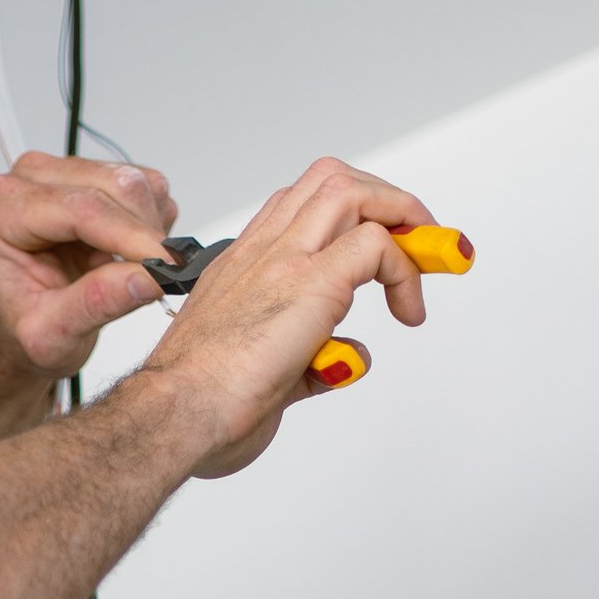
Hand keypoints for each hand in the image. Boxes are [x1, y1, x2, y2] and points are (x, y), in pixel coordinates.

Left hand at [0, 151, 178, 384]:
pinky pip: (149, 189)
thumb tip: (150, 278)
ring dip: (151, 231)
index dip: (132, 238)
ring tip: (128, 273)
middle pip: (117, 186)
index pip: (83, 209)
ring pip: (139, 184)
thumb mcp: (49, 336)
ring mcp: (67, 171)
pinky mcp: (99, 175)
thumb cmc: (20, 324)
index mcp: (3, 210)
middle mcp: (32, 178)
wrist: (14, 324)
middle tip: (159, 280)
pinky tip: (128, 255)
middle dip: (147, 236)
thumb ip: (96, 304)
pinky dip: (153, 225)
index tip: (166, 268)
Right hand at [144, 156, 433, 478]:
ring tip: (425, 263)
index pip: (300, 209)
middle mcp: (261, 253)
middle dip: (386, 204)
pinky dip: (405, 271)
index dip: (351, 218)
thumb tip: (335, 362)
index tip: (382, 254)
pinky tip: (408, 312)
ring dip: (401, 219)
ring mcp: (284, 260)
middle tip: (417, 246)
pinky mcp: (311, 282)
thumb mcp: (262, 376)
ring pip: (353, 192)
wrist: (174, 416)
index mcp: (242, 268)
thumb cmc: (199, 407)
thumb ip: (305, 362)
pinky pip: (376, 245)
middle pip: (331, 182)